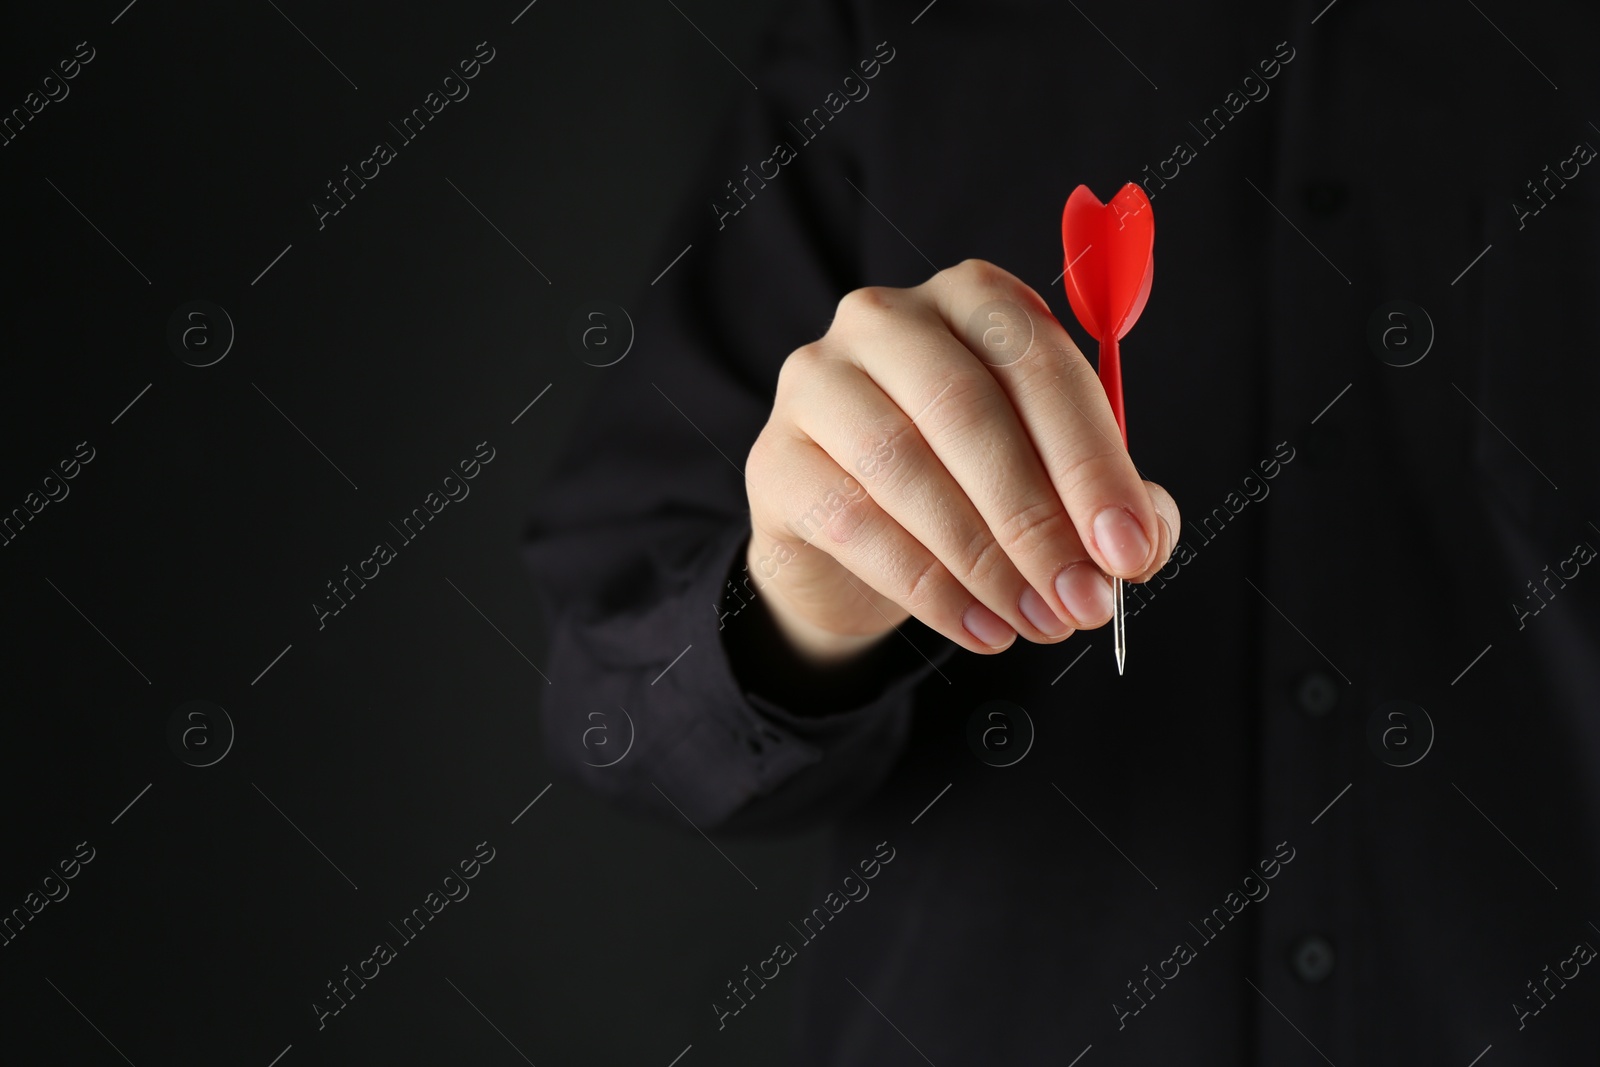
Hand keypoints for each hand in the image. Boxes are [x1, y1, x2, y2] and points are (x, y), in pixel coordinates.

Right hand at [742, 258, 1180, 662]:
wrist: (852, 542)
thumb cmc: (967, 486)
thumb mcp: (1050, 481)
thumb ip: (1106, 500)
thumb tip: (1138, 544)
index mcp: (973, 299)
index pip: (1038, 364)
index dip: (1091, 463)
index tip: (1128, 550)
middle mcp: (886, 320)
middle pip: (965, 408)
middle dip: (1036, 518)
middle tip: (1083, 600)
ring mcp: (816, 383)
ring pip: (903, 467)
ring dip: (985, 561)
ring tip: (1038, 623)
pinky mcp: (774, 458)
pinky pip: (852, 523)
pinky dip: (929, 589)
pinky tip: (981, 629)